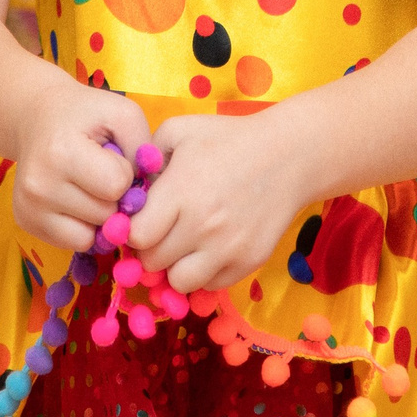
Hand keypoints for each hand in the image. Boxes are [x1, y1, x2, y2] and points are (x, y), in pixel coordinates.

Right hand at [9, 79, 148, 250]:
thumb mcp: (121, 114)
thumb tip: (149, 191)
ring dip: (99, 216)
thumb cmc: (85, 114)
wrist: (36, 116)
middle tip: (100, 172)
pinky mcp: (27, 223)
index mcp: (62, 152)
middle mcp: (39, 185)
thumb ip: (143, 147)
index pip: (116, 186)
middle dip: (113, 198)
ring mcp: (30, 208)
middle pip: (105, 215)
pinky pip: (74, 243)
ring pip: (91, 237)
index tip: (113, 156)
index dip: (124, 173)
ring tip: (88, 186)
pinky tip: (76, 199)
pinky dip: (83, 227)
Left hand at [125, 113, 307, 293]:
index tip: (141, 220)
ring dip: (174, 267)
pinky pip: (211, 285)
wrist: (290, 155)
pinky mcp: (249, 262)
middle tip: (160, 233)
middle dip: (150, 249)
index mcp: (181, 191)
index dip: (132, 230)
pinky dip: (204, 272)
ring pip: (179, 282)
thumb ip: (144, 157)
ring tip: (183, 245)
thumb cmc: (229, 138)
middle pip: (152, 262)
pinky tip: (208, 248)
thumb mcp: (179, 130)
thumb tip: (126, 190)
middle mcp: (202, 225)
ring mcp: (228, 248)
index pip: (136, 236)